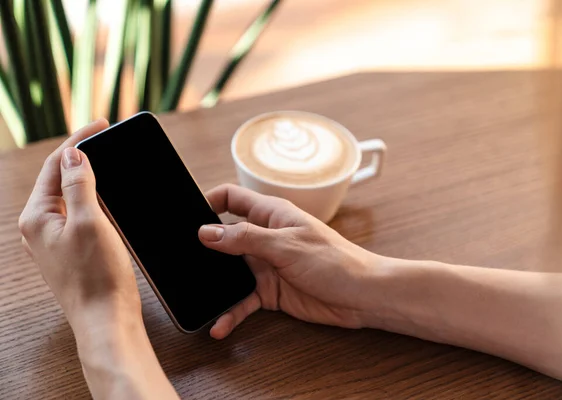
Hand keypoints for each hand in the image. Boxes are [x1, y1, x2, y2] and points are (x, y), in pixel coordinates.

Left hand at [19, 120, 140, 333]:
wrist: (106, 318)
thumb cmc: (97, 275)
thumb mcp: (89, 221)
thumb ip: (78, 183)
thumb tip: (73, 153)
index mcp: (37, 217)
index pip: (55, 165)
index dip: (79, 141)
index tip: (101, 125)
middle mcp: (40, 227)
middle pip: (58, 178)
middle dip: (80, 155)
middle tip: (104, 138)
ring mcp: (55, 240)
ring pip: (69, 196)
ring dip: (87, 176)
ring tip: (107, 161)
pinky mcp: (71, 251)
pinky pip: (78, 214)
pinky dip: (92, 198)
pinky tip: (108, 197)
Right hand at [198, 184, 379, 338]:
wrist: (361, 296)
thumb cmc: (335, 261)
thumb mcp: (285, 245)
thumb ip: (245, 238)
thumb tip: (206, 232)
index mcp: (271, 214)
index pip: (232, 197)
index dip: (208, 201)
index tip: (186, 216)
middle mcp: (265, 237)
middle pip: (225, 236)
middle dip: (204, 247)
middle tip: (179, 259)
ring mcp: (267, 265)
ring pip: (231, 271)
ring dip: (215, 284)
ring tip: (194, 295)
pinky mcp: (271, 291)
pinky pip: (244, 300)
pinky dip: (231, 312)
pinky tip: (220, 325)